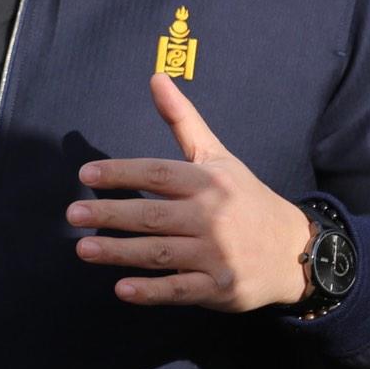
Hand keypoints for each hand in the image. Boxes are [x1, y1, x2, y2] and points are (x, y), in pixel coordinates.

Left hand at [67, 73, 313, 310]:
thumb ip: (183, 120)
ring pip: (160, 253)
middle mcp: (211, 216)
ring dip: (119, 252)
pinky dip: (151, 291)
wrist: (296, 249)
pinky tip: (121, 289)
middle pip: (152, 215)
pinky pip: (180, 289)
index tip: (87, 174)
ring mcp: (216, 254)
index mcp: (207, 181)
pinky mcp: (220, 287)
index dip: (121, 173)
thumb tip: (156, 77)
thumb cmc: (245, 198)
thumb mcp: (217, 155)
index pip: (157, 174)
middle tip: (73, 214)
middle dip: (110, 215)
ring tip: (84, 250)